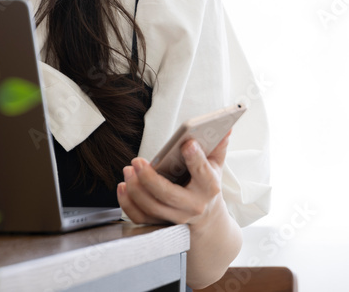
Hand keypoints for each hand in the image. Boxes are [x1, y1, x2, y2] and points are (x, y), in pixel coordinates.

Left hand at [117, 129, 231, 227]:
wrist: (206, 218)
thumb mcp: (216, 165)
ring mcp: (176, 217)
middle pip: (169, 194)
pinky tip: (123, 187)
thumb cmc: (207, 184)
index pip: (203, 173)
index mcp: (209, 187)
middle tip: (137, 161)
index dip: (195, 158)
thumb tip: (225, 126)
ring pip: (152, 207)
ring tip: (128, 170)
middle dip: (150, 178)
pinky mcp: (160, 223)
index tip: (187, 143)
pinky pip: (141, 217)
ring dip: (136, 189)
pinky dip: (128, 203)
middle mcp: (193, 205)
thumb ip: (218, 146)